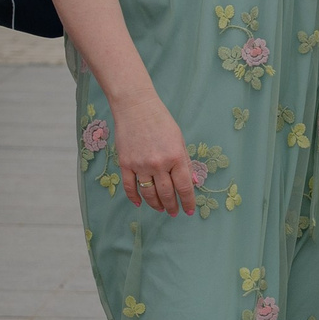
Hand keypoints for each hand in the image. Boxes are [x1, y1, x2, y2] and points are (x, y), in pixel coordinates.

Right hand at [114, 93, 196, 216]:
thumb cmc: (161, 121)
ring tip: (161, 209)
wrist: (136, 107)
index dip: (187, 201)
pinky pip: (130, 186)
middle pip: (166, 193)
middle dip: (171, 206)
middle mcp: (159, 164)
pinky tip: (140, 203)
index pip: (184, 187)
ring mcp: (140, 165)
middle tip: (173, 212)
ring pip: (148, 193)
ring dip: (155, 204)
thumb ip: (185, 162)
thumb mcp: (179, 139)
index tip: (188, 211)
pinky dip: (134, 197)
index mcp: (176, 157)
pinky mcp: (125, 164)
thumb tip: (192, 182)